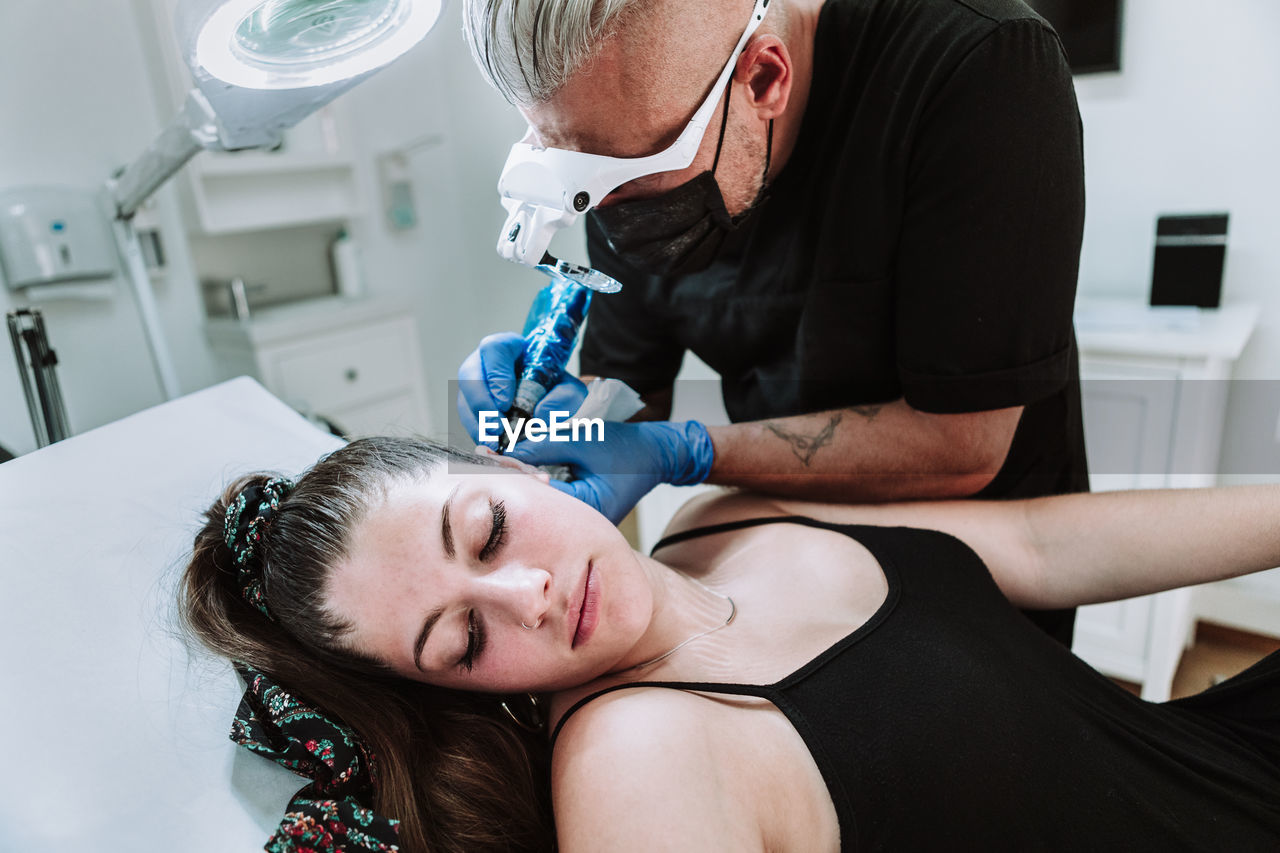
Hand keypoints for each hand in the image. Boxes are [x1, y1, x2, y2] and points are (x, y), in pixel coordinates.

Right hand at [456, 332, 587, 445]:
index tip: (506, 401)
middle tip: (498, 426)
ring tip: (494, 441)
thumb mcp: (569, 388)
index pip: (494, 349)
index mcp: (507, 348)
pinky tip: (492, 445)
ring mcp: (474, 386)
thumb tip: (542, 417)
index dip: (496, 375)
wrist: (550, 399)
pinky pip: (468, 419)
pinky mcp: (472, 408)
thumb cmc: (556, 387)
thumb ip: (563, 399)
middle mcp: (484, 364)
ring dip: (478, 423)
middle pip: (469, 376)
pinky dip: (479, 433)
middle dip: (481, 404)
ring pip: (464, 400)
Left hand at [507, 420, 713, 523]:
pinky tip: (520, 463)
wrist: (657, 454)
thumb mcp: (585, 440)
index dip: (509, 470)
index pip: (535, 492)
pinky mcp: (577, 506)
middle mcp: (579, 522)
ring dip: (521, 475)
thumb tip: (510, 447)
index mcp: (583, 510)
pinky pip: (549, 494)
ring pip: (539, 496)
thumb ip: (545, 444)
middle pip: (533, 498)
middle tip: (485, 452)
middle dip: (510, 474)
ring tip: (497, 457)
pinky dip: (535, 477)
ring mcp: (578, 517)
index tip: (487, 451)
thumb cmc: (629, 450)